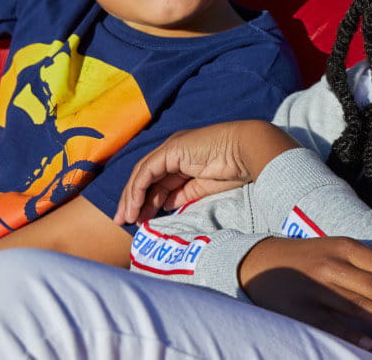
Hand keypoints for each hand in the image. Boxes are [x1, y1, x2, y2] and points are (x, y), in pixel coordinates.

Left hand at [113, 120, 293, 223]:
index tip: (138, 221)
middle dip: (133, 201)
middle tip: (123, 222)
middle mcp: (173, 153)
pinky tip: (134, 206)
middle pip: (145, 178)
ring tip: (126, 219)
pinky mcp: (170, 150)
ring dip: (131, 198)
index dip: (145, 201)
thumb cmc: (235, 169)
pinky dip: (138, 190)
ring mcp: (170, 149)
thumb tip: (165, 204)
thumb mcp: (203, 188)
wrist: (248, 152)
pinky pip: (147, 172)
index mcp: (182, 160)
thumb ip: (183, 194)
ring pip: (142, 175)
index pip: (156, 182)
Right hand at [239, 237, 371, 347]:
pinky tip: (367, 343)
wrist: (262, 263)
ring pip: (356, 305)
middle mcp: (333, 267)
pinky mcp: (301, 310)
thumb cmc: (310, 257)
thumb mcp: (340, 249)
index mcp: (345, 249)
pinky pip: (329, 324)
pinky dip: (348, 333)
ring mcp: (316, 289)